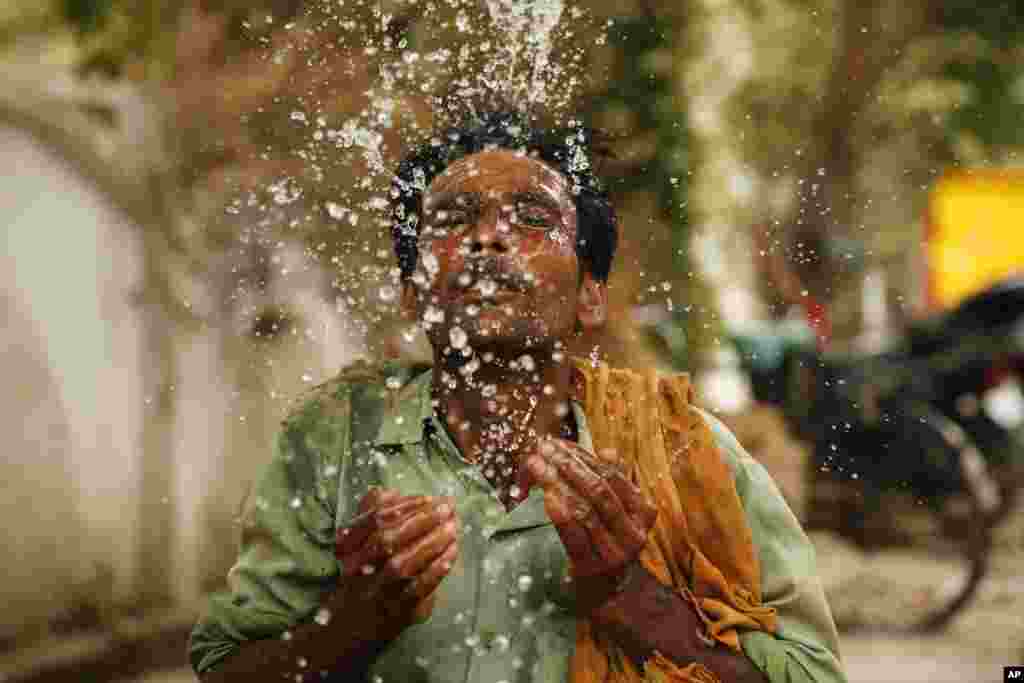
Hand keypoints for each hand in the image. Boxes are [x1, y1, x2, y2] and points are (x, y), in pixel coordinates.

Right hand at [331, 488, 457, 637]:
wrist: (348, 630)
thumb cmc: (359, 579)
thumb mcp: (356, 547)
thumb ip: (372, 516)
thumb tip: (393, 493)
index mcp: (348, 550)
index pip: (375, 522)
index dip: (403, 507)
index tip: (428, 498)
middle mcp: (357, 571)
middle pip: (388, 540)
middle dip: (421, 520)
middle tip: (447, 507)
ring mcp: (376, 593)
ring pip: (403, 564)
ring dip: (432, 542)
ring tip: (453, 527)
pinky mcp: (396, 612)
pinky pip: (417, 589)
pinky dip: (436, 570)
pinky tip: (451, 553)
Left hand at [522, 439, 656, 611]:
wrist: (609, 594)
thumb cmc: (608, 544)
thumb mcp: (618, 514)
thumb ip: (614, 482)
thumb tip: (606, 451)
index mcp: (642, 513)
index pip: (612, 476)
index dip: (585, 457)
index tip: (559, 443)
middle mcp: (633, 533)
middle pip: (598, 490)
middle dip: (568, 465)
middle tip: (544, 448)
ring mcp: (613, 553)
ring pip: (585, 509)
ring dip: (557, 483)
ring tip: (536, 464)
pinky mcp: (591, 568)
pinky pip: (574, 535)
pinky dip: (560, 512)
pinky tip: (545, 495)